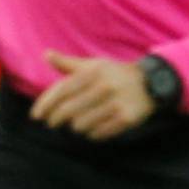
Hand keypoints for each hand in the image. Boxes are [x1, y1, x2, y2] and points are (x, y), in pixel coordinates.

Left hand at [29, 53, 154, 138]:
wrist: (151, 83)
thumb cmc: (115, 74)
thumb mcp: (94, 65)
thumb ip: (68, 64)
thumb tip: (46, 55)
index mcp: (93, 73)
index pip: (62, 91)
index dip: (46, 105)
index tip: (37, 116)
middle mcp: (104, 87)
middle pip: (69, 111)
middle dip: (56, 120)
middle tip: (53, 123)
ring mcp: (116, 104)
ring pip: (82, 125)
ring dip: (76, 127)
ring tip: (77, 124)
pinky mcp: (127, 119)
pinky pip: (99, 133)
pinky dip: (92, 134)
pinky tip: (92, 129)